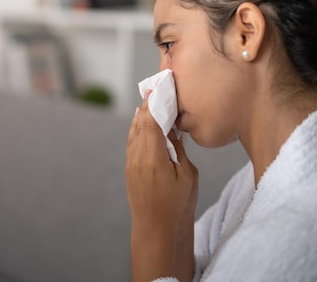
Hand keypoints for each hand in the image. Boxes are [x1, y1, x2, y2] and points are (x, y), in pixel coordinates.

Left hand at [125, 90, 197, 281]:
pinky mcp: (129, 169)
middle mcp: (137, 158)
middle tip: (154, 87)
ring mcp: (130, 163)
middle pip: (140, 123)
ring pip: (133, 131)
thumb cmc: (176, 204)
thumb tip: (172, 130)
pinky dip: (137, 128)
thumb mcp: (187, 175)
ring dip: (141, 115)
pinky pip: (131, 141)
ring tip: (148, 99)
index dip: (155, 102)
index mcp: (153, 158)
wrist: (154, 228)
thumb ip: (178, 149)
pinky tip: (141, 121)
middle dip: (147, 104)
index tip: (160, 87)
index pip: (152, 121)